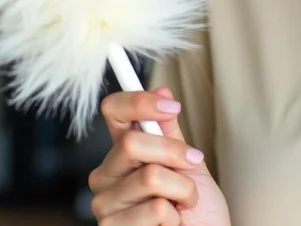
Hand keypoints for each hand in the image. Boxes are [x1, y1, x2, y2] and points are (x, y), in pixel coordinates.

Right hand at [88, 87, 230, 225]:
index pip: (113, 111)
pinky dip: (176, 217)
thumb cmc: (195, 209)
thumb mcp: (188, 164)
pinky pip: (157, 209)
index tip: (173, 106)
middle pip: (131, 143)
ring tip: (182, 206)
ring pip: (150, 176)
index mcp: (122, 153)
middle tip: (191, 168)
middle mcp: (106, 176)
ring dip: (183, 191)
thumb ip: (170, 132)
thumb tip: (162, 89)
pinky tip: (171, 224)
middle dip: (174, 154)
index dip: (139, 102)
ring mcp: (105, 205)